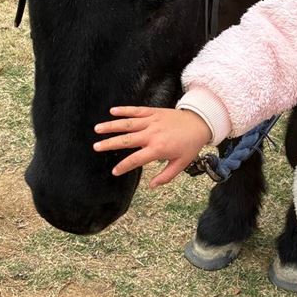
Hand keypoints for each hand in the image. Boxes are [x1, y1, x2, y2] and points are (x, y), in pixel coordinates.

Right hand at [93, 106, 211, 187]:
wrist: (200, 123)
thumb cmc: (190, 145)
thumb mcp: (181, 164)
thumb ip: (165, 176)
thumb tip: (151, 186)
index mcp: (158, 149)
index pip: (136, 159)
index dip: (124, 166)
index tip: (114, 171)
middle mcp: (152, 134)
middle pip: (127, 140)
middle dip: (110, 143)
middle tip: (96, 147)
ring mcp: (152, 121)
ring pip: (128, 123)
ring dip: (112, 126)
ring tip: (97, 129)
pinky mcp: (153, 112)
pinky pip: (136, 110)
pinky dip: (124, 110)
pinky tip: (112, 111)